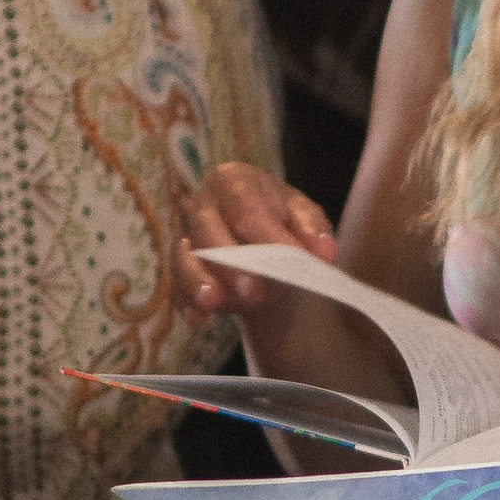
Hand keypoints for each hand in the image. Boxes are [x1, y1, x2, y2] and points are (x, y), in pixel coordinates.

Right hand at [174, 160, 339, 324]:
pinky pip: (175, 285)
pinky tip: (198, 318)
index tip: (289, 259)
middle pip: (208, 230)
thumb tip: (324, 253)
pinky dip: (186, 302)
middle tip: (253, 291)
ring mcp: (184, 236)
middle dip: (230, 262)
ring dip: (198, 281)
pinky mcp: (176, 269)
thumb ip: (313, 230)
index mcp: (233, 181)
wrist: (259, 239)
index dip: (266, 234)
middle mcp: (200, 204)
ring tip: (213, 303)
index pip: (246, 207)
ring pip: (184, 257)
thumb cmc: (281, 220)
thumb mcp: (303, 216)